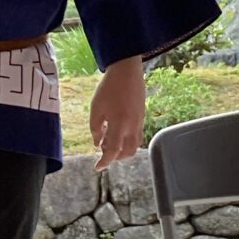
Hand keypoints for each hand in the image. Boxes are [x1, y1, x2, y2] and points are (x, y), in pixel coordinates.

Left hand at [89, 55, 145, 170]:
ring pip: (134, 145)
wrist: (127, 71)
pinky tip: (117, 130)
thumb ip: (95, 128)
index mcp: (120, 126)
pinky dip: (127, 140)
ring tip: (109, 141)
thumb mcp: (96, 108)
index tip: (97, 167)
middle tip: (102, 151)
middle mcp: (132, 127)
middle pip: (127, 152)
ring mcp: (140, 122)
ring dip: (122, 149)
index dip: (105, 162)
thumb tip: (97, 142)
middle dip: (115, 157)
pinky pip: (137, 135)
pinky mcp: (142, 116)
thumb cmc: (109, 88)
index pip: (113, 152)